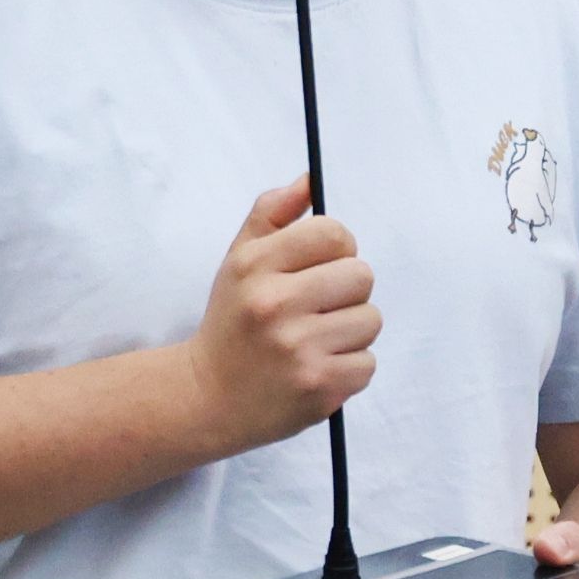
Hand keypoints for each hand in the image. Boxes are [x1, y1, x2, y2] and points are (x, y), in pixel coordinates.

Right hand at [188, 180, 377, 452]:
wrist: (208, 398)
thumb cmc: (232, 322)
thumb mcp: (239, 260)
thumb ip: (272, 213)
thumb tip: (310, 180)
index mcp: (256, 265)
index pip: (334, 233)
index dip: (337, 249)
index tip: (321, 267)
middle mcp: (275, 304)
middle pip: (362, 275)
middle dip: (346, 291)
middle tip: (317, 309)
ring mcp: (298, 348)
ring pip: (370, 320)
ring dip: (350, 331)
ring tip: (315, 341)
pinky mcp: (318, 387)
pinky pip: (368, 363)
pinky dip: (349, 368)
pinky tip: (317, 368)